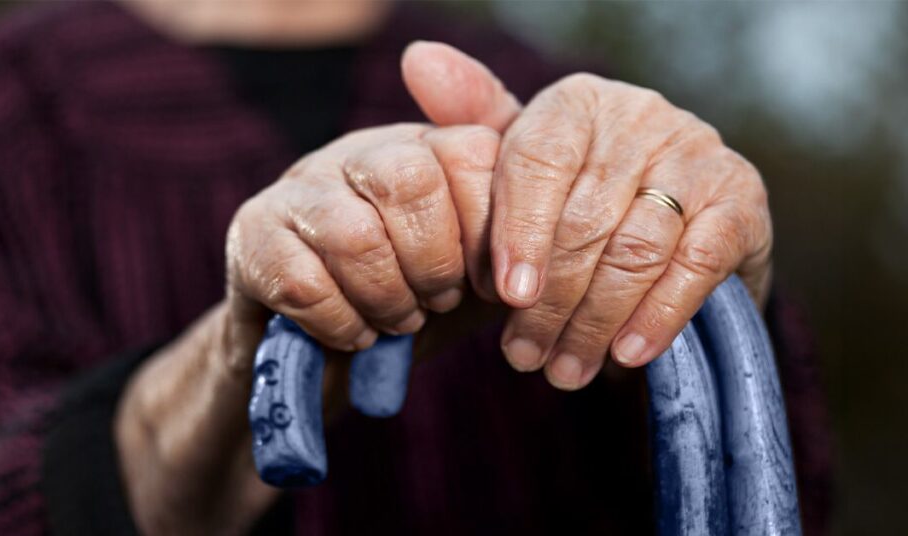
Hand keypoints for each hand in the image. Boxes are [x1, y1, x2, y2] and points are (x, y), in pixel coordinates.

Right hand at [115, 121, 499, 533]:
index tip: (489, 283)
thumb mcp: (478, 270)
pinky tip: (352, 335)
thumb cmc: (411, 304)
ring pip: (354, 235)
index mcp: (423, 147)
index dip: (489, 231)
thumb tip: (539, 233)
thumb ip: (513, 235)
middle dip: (435, 262)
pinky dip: (340, 324)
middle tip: (437, 301)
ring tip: (396, 322)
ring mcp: (299, 186)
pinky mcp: (251, 233)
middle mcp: (359, 151)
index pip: (470, 152)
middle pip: (409, 180)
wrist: (324, 359)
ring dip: (386, 299)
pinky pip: (302, 283)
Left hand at [403, 42, 772, 389]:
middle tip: (524, 355)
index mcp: (577, 103)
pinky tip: (626, 355)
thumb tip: (418, 60)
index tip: (504, 296)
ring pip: (635, 248)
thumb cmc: (575, 199)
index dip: (518, 233)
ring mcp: (698, 154)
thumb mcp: (521, 165)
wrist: (673, 226)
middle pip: (584, 217)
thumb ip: (474, 123)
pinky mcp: (742, 200)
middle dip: (551, 300)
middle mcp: (641, 116)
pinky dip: (659, 315)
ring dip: (595, 321)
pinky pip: (695, 264)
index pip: (539, 160)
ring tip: (564, 368)